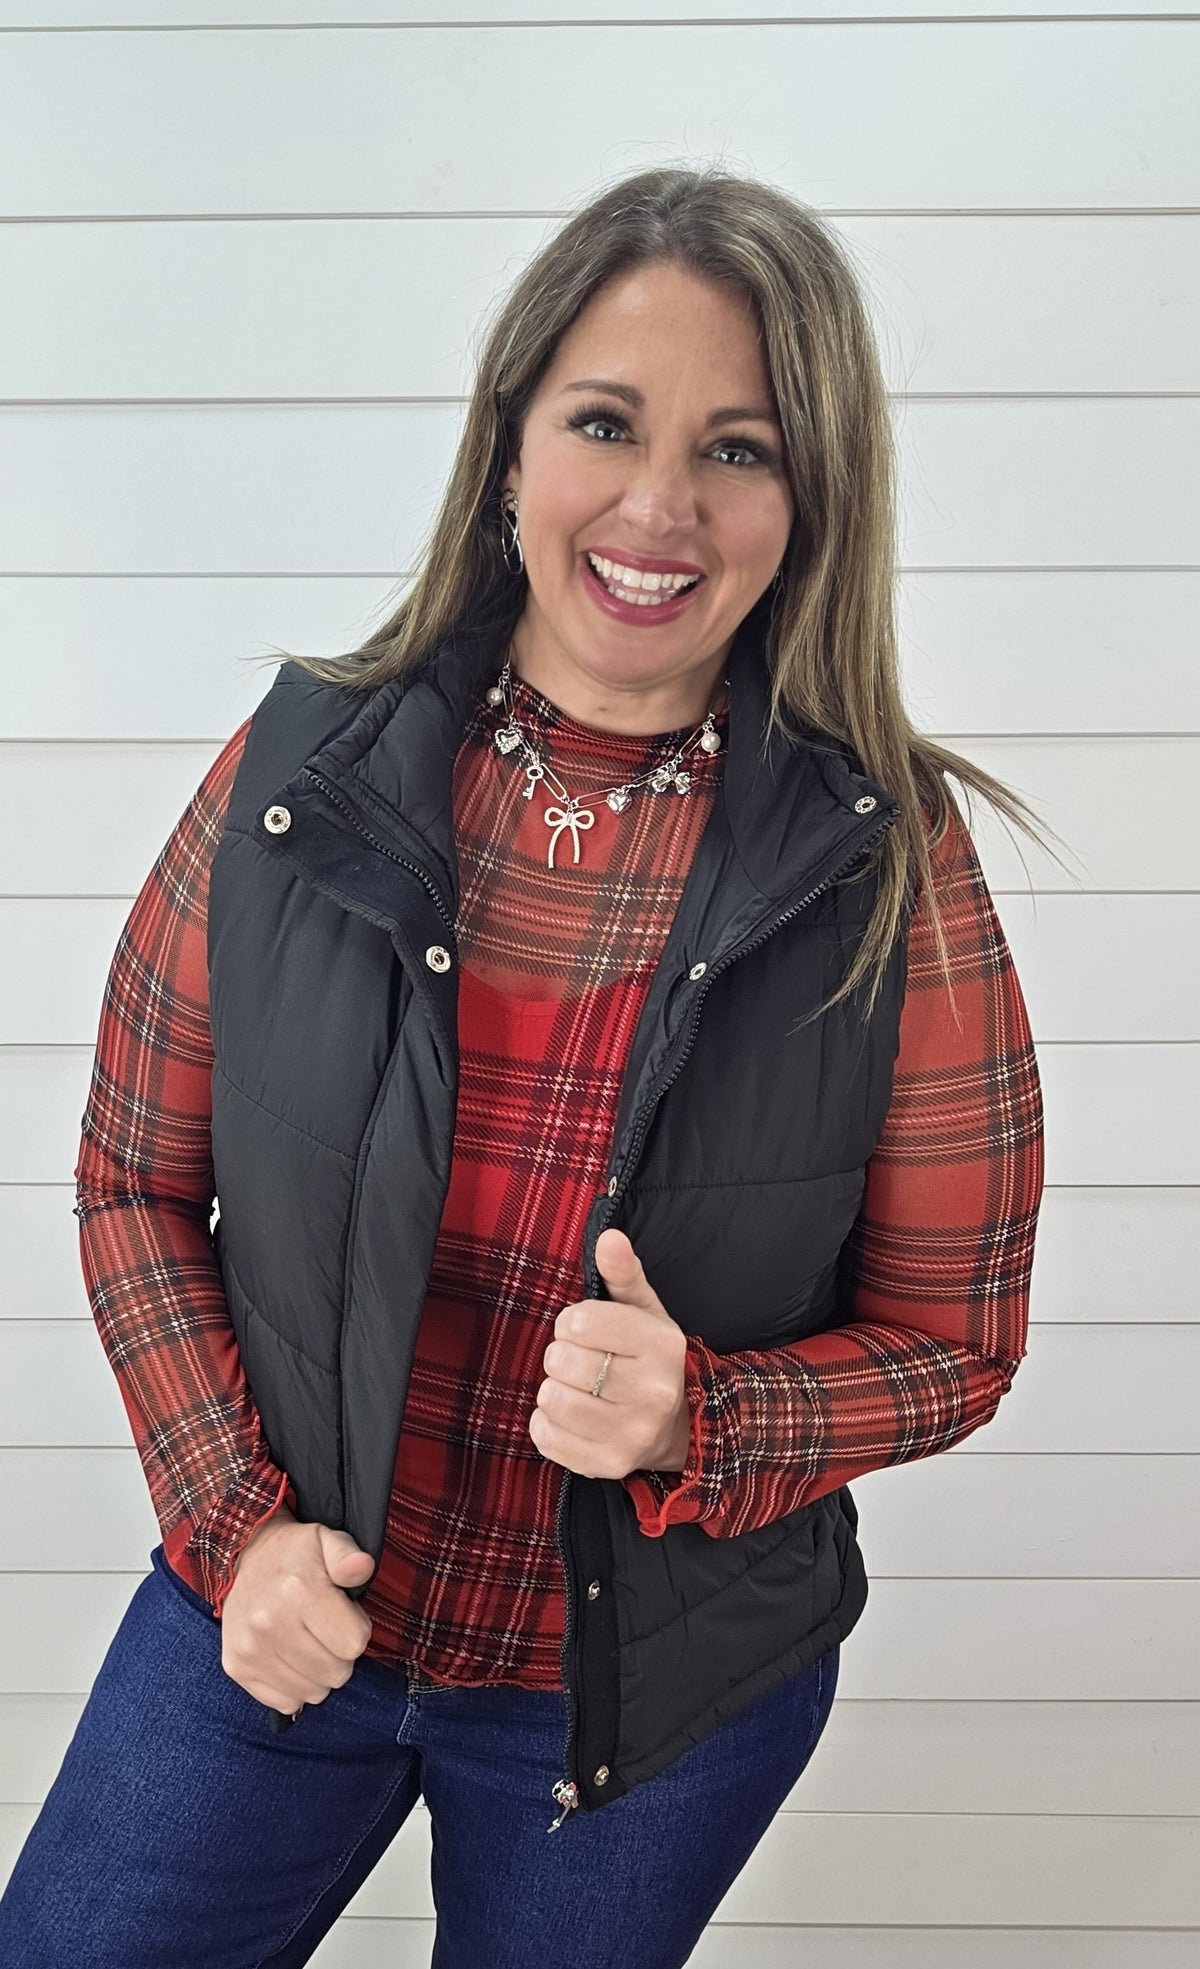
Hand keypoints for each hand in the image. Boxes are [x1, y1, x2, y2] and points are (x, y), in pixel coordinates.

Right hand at [220, 1505, 375, 1714]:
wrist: (243, 1559)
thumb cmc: (295, 1554)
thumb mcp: (327, 1540)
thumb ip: (348, 1555)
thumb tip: (361, 1567)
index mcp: (297, 1589)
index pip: (354, 1643)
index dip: (357, 1629)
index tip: (344, 1614)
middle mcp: (268, 1622)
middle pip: (336, 1673)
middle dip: (340, 1655)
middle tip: (326, 1630)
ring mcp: (250, 1649)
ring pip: (313, 1693)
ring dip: (318, 1673)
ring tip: (308, 1642)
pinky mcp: (237, 1667)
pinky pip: (287, 1702)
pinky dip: (295, 1687)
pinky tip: (289, 1657)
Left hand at [530, 1228, 691, 1480]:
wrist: (678, 1426)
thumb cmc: (648, 1358)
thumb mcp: (644, 1310)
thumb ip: (623, 1272)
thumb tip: (609, 1237)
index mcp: (661, 1344)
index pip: (580, 1321)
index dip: (570, 1322)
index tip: (582, 1329)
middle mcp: (653, 1391)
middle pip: (562, 1360)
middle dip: (561, 1355)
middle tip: (581, 1362)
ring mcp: (633, 1433)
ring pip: (551, 1399)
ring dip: (552, 1390)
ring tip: (576, 1388)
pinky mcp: (609, 1464)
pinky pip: (546, 1437)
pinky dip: (545, 1423)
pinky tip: (569, 1416)